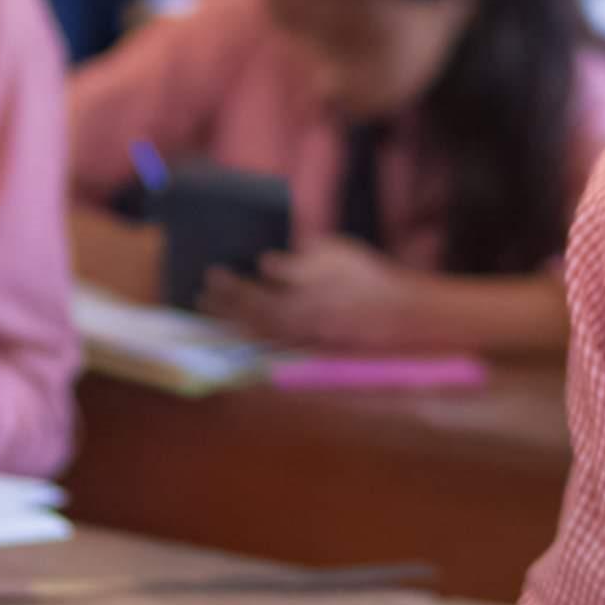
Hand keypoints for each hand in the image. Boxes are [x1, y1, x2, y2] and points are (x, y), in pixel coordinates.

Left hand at [202, 237, 426, 349]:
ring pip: (259, 334)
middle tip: (202, 292)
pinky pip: (273, 342)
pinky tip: (241, 325)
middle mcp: (301, 325)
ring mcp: (305, 341)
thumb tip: (267, 263)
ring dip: (232, 322)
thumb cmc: (370, 278)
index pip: (256, 294)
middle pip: (251, 317)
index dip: (231, 286)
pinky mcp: (311, 350)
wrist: (402, 316)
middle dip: (224, 306)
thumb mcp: (337, 255)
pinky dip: (252, 334)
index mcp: (305, 300)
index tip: (212, 272)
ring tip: (212, 310)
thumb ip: (301, 260)